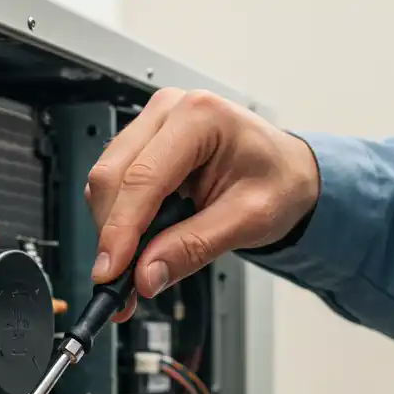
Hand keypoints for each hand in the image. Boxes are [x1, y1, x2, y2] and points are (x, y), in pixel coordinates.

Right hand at [86, 88, 319, 319]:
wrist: (288, 173)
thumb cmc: (279, 182)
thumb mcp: (249, 220)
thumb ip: (194, 247)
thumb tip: (146, 274)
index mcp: (200, 117)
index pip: (143, 177)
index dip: (121, 229)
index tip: (110, 272)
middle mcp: (169, 111)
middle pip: (112, 176)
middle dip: (111, 234)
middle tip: (119, 282)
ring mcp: (151, 126)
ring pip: (104, 183)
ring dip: (111, 231)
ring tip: (135, 268)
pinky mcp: (141, 146)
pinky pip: (113, 186)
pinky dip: (118, 222)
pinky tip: (137, 246)